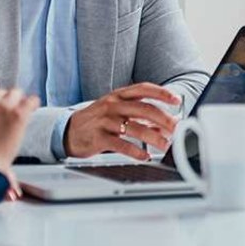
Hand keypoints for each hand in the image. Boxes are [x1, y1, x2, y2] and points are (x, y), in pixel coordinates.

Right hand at [0, 89, 39, 175]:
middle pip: (4, 93)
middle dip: (6, 103)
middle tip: (8, 116)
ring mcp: (5, 104)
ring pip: (17, 94)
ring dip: (18, 103)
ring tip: (19, 115)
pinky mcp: (19, 112)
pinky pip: (32, 100)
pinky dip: (33, 104)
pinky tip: (32, 109)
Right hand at [64, 83, 181, 159]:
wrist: (67, 131)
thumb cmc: (97, 121)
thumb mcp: (118, 113)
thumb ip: (141, 117)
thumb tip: (166, 125)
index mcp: (118, 96)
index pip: (143, 89)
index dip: (162, 93)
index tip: (177, 100)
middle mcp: (112, 105)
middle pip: (143, 109)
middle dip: (164, 119)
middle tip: (176, 129)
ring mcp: (104, 121)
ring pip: (134, 127)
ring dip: (154, 137)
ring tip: (165, 145)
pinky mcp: (98, 138)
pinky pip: (121, 145)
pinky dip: (136, 152)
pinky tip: (145, 156)